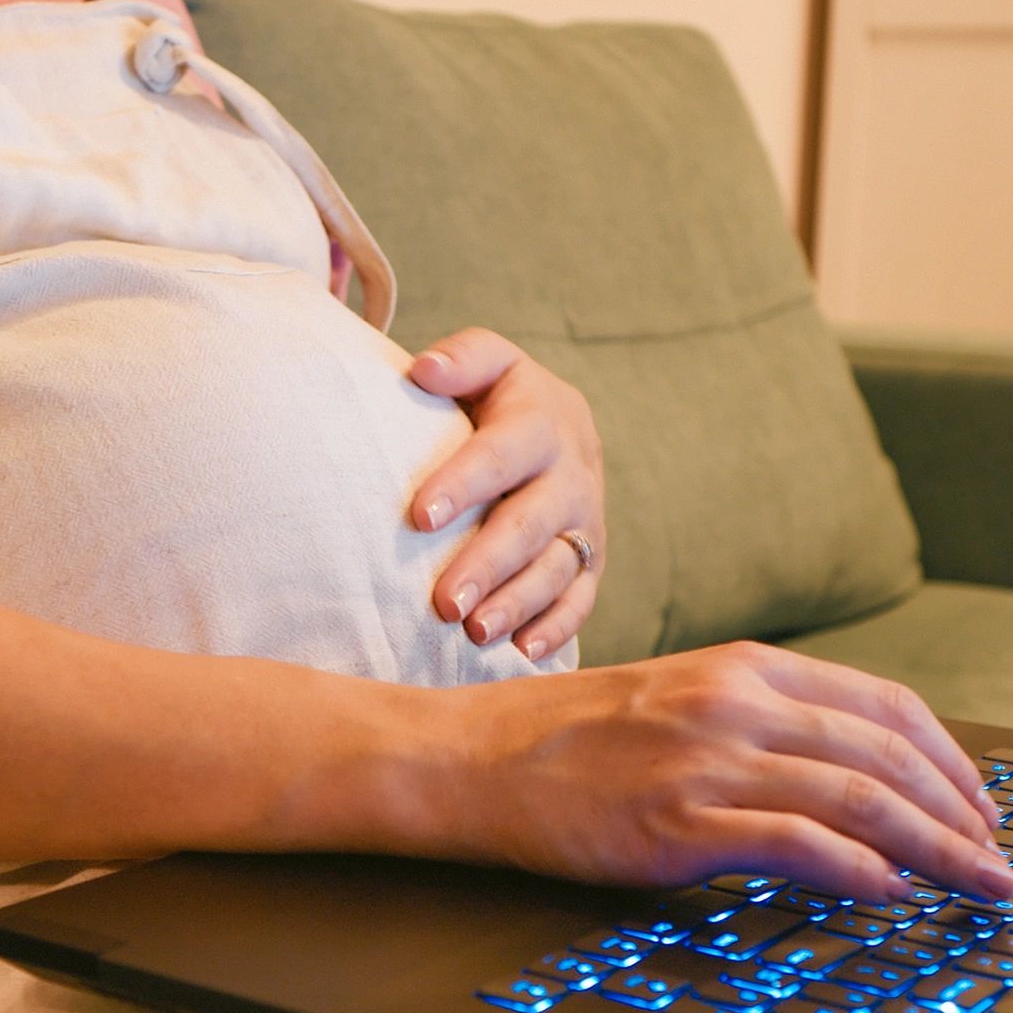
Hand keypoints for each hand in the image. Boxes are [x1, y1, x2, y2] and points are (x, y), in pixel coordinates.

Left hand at [407, 328, 603, 661]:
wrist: (559, 428)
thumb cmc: (500, 400)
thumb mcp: (490, 364)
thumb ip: (463, 359)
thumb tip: (424, 371)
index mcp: (543, 421)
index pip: (502, 452)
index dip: (464, 483)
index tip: (420, 516)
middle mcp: (572, 475)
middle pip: (531, 522)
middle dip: (487, 563)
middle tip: (443, 602)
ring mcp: (585, 524)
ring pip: (557, 568)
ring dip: (517, 603)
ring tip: (474, 632)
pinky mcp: (592, 562)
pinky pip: (581, 600)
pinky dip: (555, 629)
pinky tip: (522, 653)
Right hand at [433, 643, 1012, 901]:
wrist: (471, 758)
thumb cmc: (566, 740)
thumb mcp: (677, 702)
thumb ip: (760, 726)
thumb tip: (844, 778)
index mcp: (746, 668)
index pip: (885, 707)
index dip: (950, 760)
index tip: (981, 805)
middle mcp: (739, 703)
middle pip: (890, 756)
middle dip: (963, 815)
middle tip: (1001, 864)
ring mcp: (710, 760)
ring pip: (861, 799)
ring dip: (938, 849)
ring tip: (978, 887)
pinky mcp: (679, 821)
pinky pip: (797, 844)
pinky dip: (859, 871)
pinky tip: (890, 894)